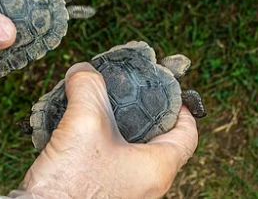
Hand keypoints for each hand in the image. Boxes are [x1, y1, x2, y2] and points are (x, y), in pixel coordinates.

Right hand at [18, 63, 197, 198]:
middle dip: (144, 116)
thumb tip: (84, 71)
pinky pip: (109, 166)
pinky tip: (76, 135)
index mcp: (159, 167)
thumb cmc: (70, 184)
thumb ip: (88, 89)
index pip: (187, 134)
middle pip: (158, 141)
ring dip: (116, 131)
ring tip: (97, 111)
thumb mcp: (83, 124)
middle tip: (129, 96)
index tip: (170, 93)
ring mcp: (126, 193)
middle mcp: (149, 184)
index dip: (183, 108)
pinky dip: (99, 148)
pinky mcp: (102, 196)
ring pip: (130, 154)